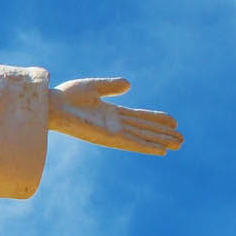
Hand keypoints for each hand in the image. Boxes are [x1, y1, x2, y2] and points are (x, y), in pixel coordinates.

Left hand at [48, 77, 182, 155]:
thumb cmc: (67, 96)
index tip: (173, 120)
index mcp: (110, 112)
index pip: (138, 117)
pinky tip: (162, 150)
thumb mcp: (93, 87)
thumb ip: (111, 86)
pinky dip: (147, 146)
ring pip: (143, 137)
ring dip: (161, 141)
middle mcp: (114, 124)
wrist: (53, 106)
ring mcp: (113, 132)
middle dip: (163, 133)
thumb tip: (129, 85)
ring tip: (179, 144)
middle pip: (144, 128)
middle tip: (182, 138)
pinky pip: (133, 143)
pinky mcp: (109, 138)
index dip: (156, 118)